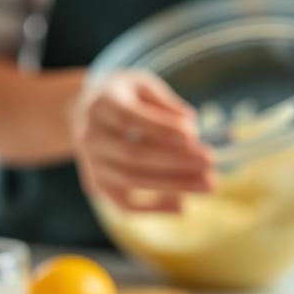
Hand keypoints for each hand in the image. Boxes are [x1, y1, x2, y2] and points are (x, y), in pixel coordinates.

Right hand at [72, 71, 213, 211]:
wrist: (83, 113)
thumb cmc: (124, 96)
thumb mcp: (142, 85)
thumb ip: (164, 102)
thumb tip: (190, 123)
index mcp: (102, 104)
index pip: (128, 118)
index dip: (160, 128)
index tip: (193, 135)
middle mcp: (91, 136)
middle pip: (133, 154)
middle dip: (174, 160)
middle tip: (210, 161)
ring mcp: (93, 164)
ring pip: (132, 180)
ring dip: (173, 184)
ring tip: (208, 184)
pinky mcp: (98, 185)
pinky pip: (124, 204)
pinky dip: (152, 208)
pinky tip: (182, 206)